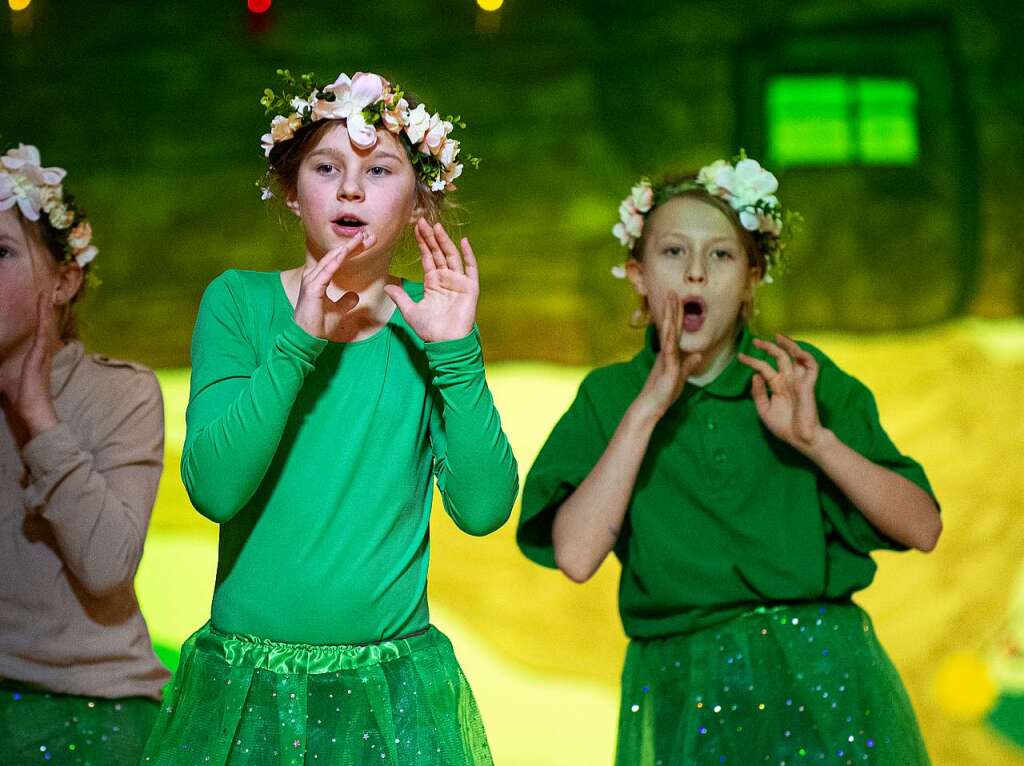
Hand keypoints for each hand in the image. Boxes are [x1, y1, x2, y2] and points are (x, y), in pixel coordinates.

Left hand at [0, 293, 59, 446]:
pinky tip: (43, 306)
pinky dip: (43, 318)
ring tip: (45, 295)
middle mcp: (41, 355)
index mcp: (35, 360)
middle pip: (44, 329)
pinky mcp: (39, 355)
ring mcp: (41, 354)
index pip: (38, 337)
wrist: (33, 413)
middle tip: (45, 295)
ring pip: (44, 327)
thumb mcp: (4, 381)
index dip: (38, 322)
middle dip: (44, 312)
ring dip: (44, 311)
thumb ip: (0, 371)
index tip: (39, 307)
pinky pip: (42, 332)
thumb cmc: (21, 401)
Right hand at [292, 232, 372, 337]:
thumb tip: (354, 295)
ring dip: (347, 248)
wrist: (307, 338)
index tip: (367, 242)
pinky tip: (345, 251)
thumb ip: (346, 301)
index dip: (352, 250)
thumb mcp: (338, 311)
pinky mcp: (312, 289)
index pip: (338, 259)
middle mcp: (313, 276)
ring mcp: (311, 281)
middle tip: (369, 235)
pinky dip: (336, 261)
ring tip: (360, 238)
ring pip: (332, 260)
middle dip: (353, 245)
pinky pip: (326, 272)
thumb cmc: (318, 324)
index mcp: (318, 278)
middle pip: (336, 255)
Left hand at [383, 218, 477, 342]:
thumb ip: (400, 298)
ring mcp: (459, 282)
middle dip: (431, 237)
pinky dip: (468, 255)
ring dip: (445, 241)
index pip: (427, 257)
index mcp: (433, 283)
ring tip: (437, 227)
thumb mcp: (411, 312)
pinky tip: (463, 241)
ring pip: (451, 256)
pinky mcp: (470, 287)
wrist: (446, 343)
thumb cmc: (430, 330)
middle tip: (422, 221)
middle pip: (438, 253)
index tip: (415, 228)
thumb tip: (387, 286)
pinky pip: (470, 268)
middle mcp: (446, 279)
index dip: (422, 243)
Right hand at [632, 291, 703, 422]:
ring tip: (670, 303)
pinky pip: (670, 352)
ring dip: (669, 317)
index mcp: (670, 352)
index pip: (675, 330)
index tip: (677, 299)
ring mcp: (666, 358)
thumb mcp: (681, 377)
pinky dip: (671, 341)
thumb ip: (688, 365)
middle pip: (670, 326)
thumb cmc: (664, 392)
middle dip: (671, 308)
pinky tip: (672, 330)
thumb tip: (697, 353)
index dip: (677, 314)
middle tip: (672, 291)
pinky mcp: (667, 368)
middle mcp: (666, 352)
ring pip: (668, 334)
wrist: (652, 405)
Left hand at [738, 335, 825, 454]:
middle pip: (779, 358)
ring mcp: (798, 381)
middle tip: (756, 341)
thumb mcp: (764, 410)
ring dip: (789, 345)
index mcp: (777, 385)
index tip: (740, 357)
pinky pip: (811, 366)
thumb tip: (755, 375)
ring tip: (778, 337)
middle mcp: (788, 380)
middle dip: (768, 347)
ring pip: (796, 357)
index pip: (764, 369)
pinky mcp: (808, 385)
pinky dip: (805, 357)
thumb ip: (758, 393)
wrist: (800, 438)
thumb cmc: (784, 426)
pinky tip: (796, 351)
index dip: (752, 361)